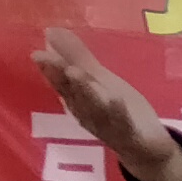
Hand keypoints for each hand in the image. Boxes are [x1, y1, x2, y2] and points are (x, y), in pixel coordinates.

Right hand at [35, 26, 181, 180]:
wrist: (145, 148)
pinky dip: (118, 113)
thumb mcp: (97, 80)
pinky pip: (123, 125)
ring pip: (94, 108)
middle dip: (60, 77)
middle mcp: (88, 113)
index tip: (36, 54)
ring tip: (75, 72)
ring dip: (84, 91)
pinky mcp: (130, 135)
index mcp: (79, 99)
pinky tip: (116, 99)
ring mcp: (108, 126)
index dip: (49, 69)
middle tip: (45, 58)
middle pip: (73, 94)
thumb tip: (49, 31)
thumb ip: (75, 56)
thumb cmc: (117, 110)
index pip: (60, 82)